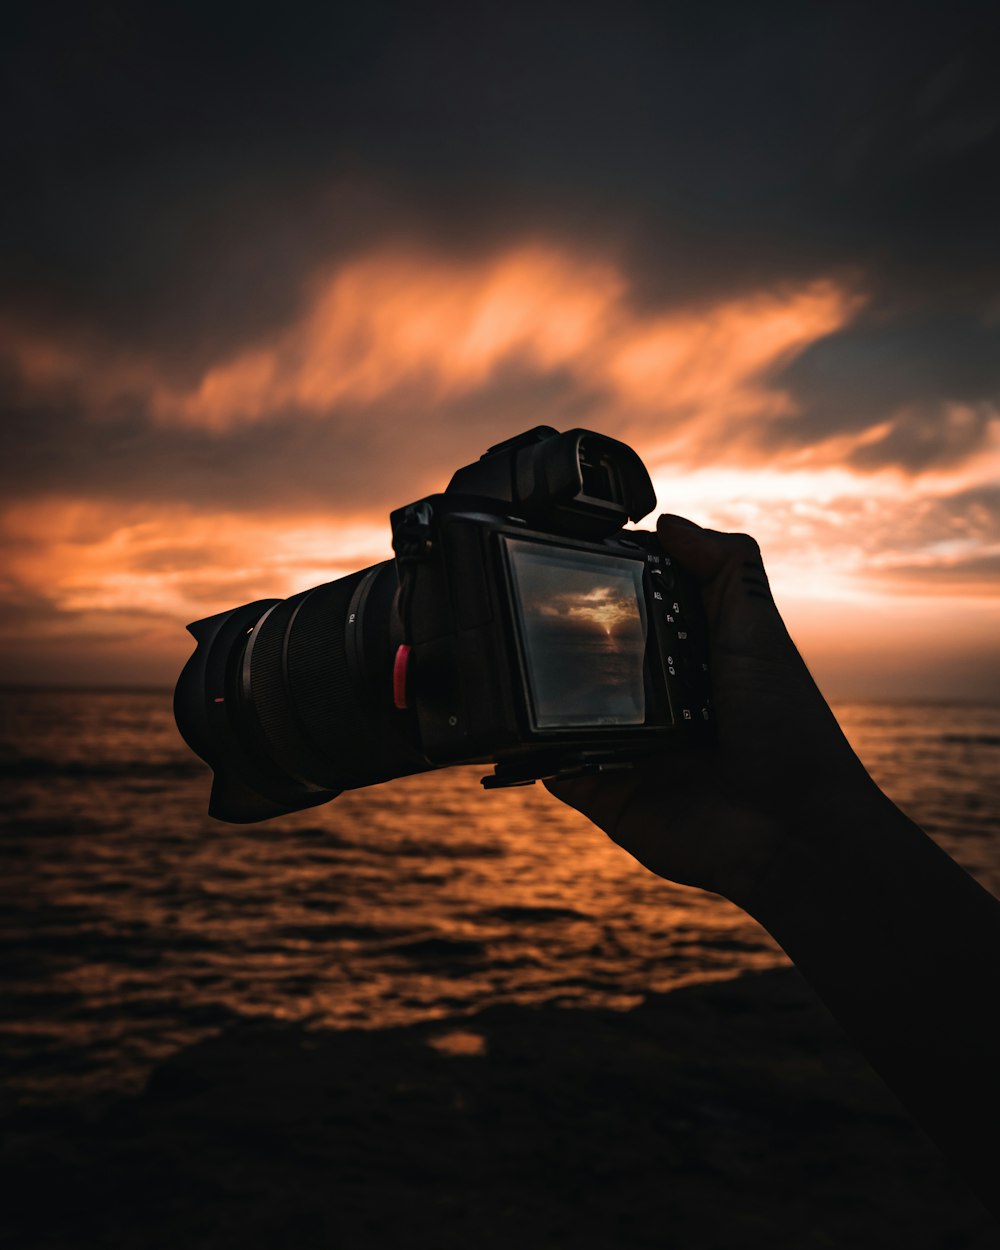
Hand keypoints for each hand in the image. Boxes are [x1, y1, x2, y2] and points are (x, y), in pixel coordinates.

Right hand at [545, 515, 877, 907]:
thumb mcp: (759, 630)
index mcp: (686, 663)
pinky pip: (550, 765)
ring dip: (534, 688)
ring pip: (559, 711)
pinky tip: (509, 716)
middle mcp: (651, 704)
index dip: (604, 589)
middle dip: (555, 637)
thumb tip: (666, 522)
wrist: (787, 826)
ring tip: (502, 650)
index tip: (562, 556)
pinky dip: (528, 747)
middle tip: (517, 603)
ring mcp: (621, 749)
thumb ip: (727, 567)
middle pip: (587, 661)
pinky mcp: (601, 791)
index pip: (632, 616)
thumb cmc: (784, 726)